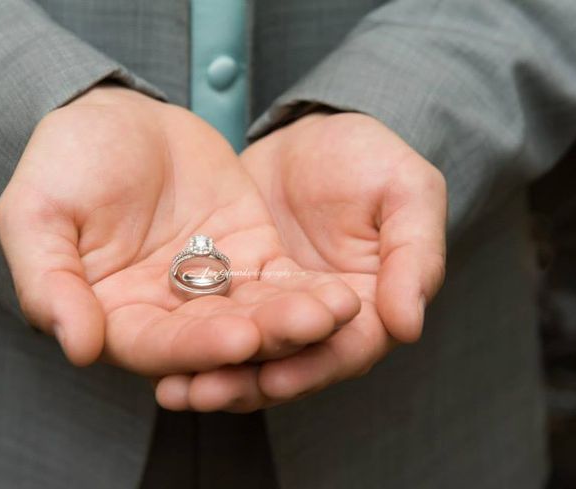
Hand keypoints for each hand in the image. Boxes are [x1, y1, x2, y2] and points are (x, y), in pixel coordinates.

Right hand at [0, 87, 359, 382]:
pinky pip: (281, 280)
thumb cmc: (66, 162)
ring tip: (337, 312)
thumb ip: (50, 281)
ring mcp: (212, 287)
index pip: (156, 347)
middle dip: (265, 336)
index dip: (196, 349)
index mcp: (113, 316)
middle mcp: (168, 313)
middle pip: (218, 338)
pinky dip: (308, 289)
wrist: (118, 116)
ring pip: (258, 314)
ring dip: (297, 318)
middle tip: (310, 328)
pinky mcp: (249, 256)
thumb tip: (76, 346)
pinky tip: (340, 294)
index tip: (238, 341)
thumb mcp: (37, 213)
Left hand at [155, 112, 446, 410]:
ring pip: (250, 354)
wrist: (312, 131)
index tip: (274, 381)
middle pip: (291, 365)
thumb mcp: (408, 192)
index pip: (348, 350)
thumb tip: (409, 327)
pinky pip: (217, 321)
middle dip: (247, 383)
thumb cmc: (371, 157)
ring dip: (214, 374)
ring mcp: (279, 308)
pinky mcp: (240, 290)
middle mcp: (325, 320)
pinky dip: (193, 341)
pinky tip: (161, 359)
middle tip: (203, 394)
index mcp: (374, 304)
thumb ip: (415, 256)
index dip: (312, 368)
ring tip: (174, 389)